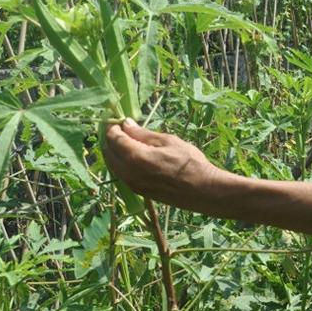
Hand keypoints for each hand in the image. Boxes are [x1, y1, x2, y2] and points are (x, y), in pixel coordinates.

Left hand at [103, 119, 220, 212]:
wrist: (202, 191)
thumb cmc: (189, 162)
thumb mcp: (168, 141)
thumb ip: (144, 134)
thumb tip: (127, 124)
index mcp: (136, 157)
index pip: (113, 138)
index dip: (112, 126)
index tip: (118, 119)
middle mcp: (129, 173)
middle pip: (108, 152)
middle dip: (112, 138)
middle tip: (124, 128)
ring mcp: (133, 184)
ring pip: (113, 165)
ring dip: (116, 151)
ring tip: (130, 141)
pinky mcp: (139, 191)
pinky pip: (122, 174)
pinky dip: (122, 163)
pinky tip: (136, 156)